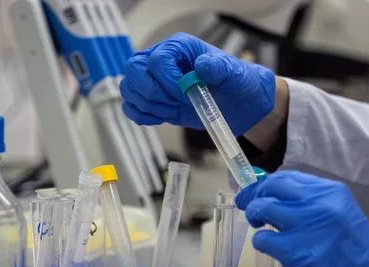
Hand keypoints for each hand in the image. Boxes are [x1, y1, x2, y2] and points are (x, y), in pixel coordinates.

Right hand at [120, 33, 275, 135]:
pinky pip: (131, 107)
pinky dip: (143, 116)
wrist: (239, 105)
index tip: (186, 95)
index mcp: (179, 47)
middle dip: (151, 93)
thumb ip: (220, 69)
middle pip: (133, 69)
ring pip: (129, 89)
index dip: (167, 82)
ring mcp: (154, 80)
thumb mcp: (235, 75)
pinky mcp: (153, 100)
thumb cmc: (238, 84)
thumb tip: (202, 64)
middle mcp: (161, 59)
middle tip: (174, 104)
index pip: (157, 60)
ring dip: (149, 105)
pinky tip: (163, 117)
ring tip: (173, 110)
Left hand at [235, 171, 368, 266]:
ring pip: (262, 208)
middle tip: (251, 208)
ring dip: (255, 217)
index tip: (259, 193)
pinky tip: (274, 249)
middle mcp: (317, 203)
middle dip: (255, 196)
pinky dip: (262, 243)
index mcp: (330, 191)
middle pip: (272, 187)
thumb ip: (310, 202)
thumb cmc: (353, 250)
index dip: (267, 185)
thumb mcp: (338, 213)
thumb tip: (274, 195)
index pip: (287, 177)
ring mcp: (305, 226)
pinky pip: (262, 239)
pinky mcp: (294, 251)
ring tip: (262, 228)